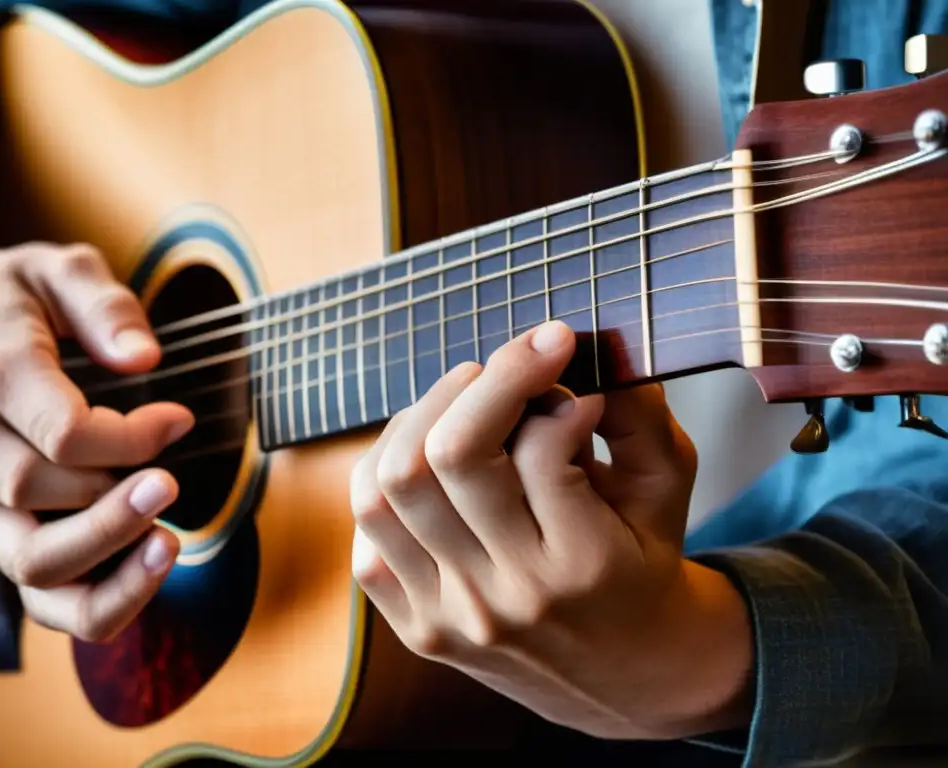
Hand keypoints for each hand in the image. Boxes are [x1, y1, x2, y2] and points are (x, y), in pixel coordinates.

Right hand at [0, 226, 193, 641]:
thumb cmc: (6, 301)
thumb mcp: (56, 270)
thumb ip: (104, 304)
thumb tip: (146, 359)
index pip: (68, 434)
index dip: (136, 438)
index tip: (179, 419)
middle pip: (50, 497)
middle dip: (124, 500)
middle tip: (171, 486)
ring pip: (38, 564)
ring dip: (112, 563)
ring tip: (166, 544)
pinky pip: (38, 592)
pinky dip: (95, 601)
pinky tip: (143, 575)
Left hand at [349, 321, 753, 739]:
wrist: (625, 676)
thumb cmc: (643, 564)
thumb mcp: (668, 487)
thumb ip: (640, 411)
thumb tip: (589, 348)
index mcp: (585, 564)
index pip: (539, 443)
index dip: (547, 381)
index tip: (564, 362)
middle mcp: (509, 597)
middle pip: (448, 454)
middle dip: (478, 381)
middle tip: (504, 364)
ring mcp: (452, 616)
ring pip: (388, 486)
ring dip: (418, 418)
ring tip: (459, 401)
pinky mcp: (416, 628)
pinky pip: (367, 535)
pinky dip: (386, 477)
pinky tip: (428, 461)